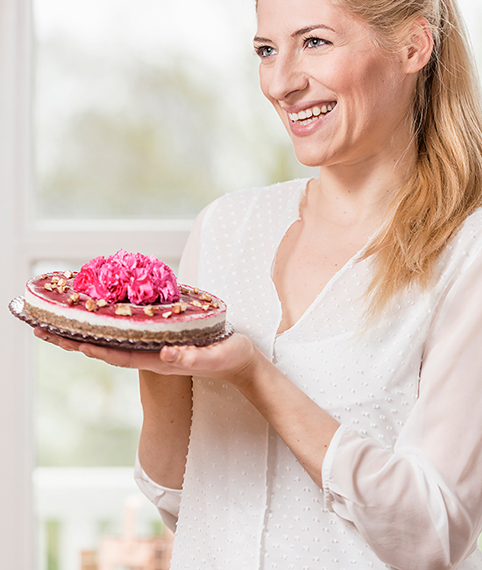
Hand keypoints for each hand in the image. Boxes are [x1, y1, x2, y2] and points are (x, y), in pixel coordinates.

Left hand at [33, 327, 255, 381]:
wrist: (240, 363)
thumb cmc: (229, 359)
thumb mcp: (214, 356)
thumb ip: (192, 357)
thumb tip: (165, 353)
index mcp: (160, 360)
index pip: (119, 355)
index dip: (94, 348)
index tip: (68, 341)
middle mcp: (150, 355)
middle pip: (105, 348)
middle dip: (74, 340)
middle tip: (41, 328)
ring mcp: (153, 349)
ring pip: (111, 341)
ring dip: (83, 333)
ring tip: (57, 322)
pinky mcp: (159, 340)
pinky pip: (124, 333)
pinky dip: (105, 326)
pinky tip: (96, 317)